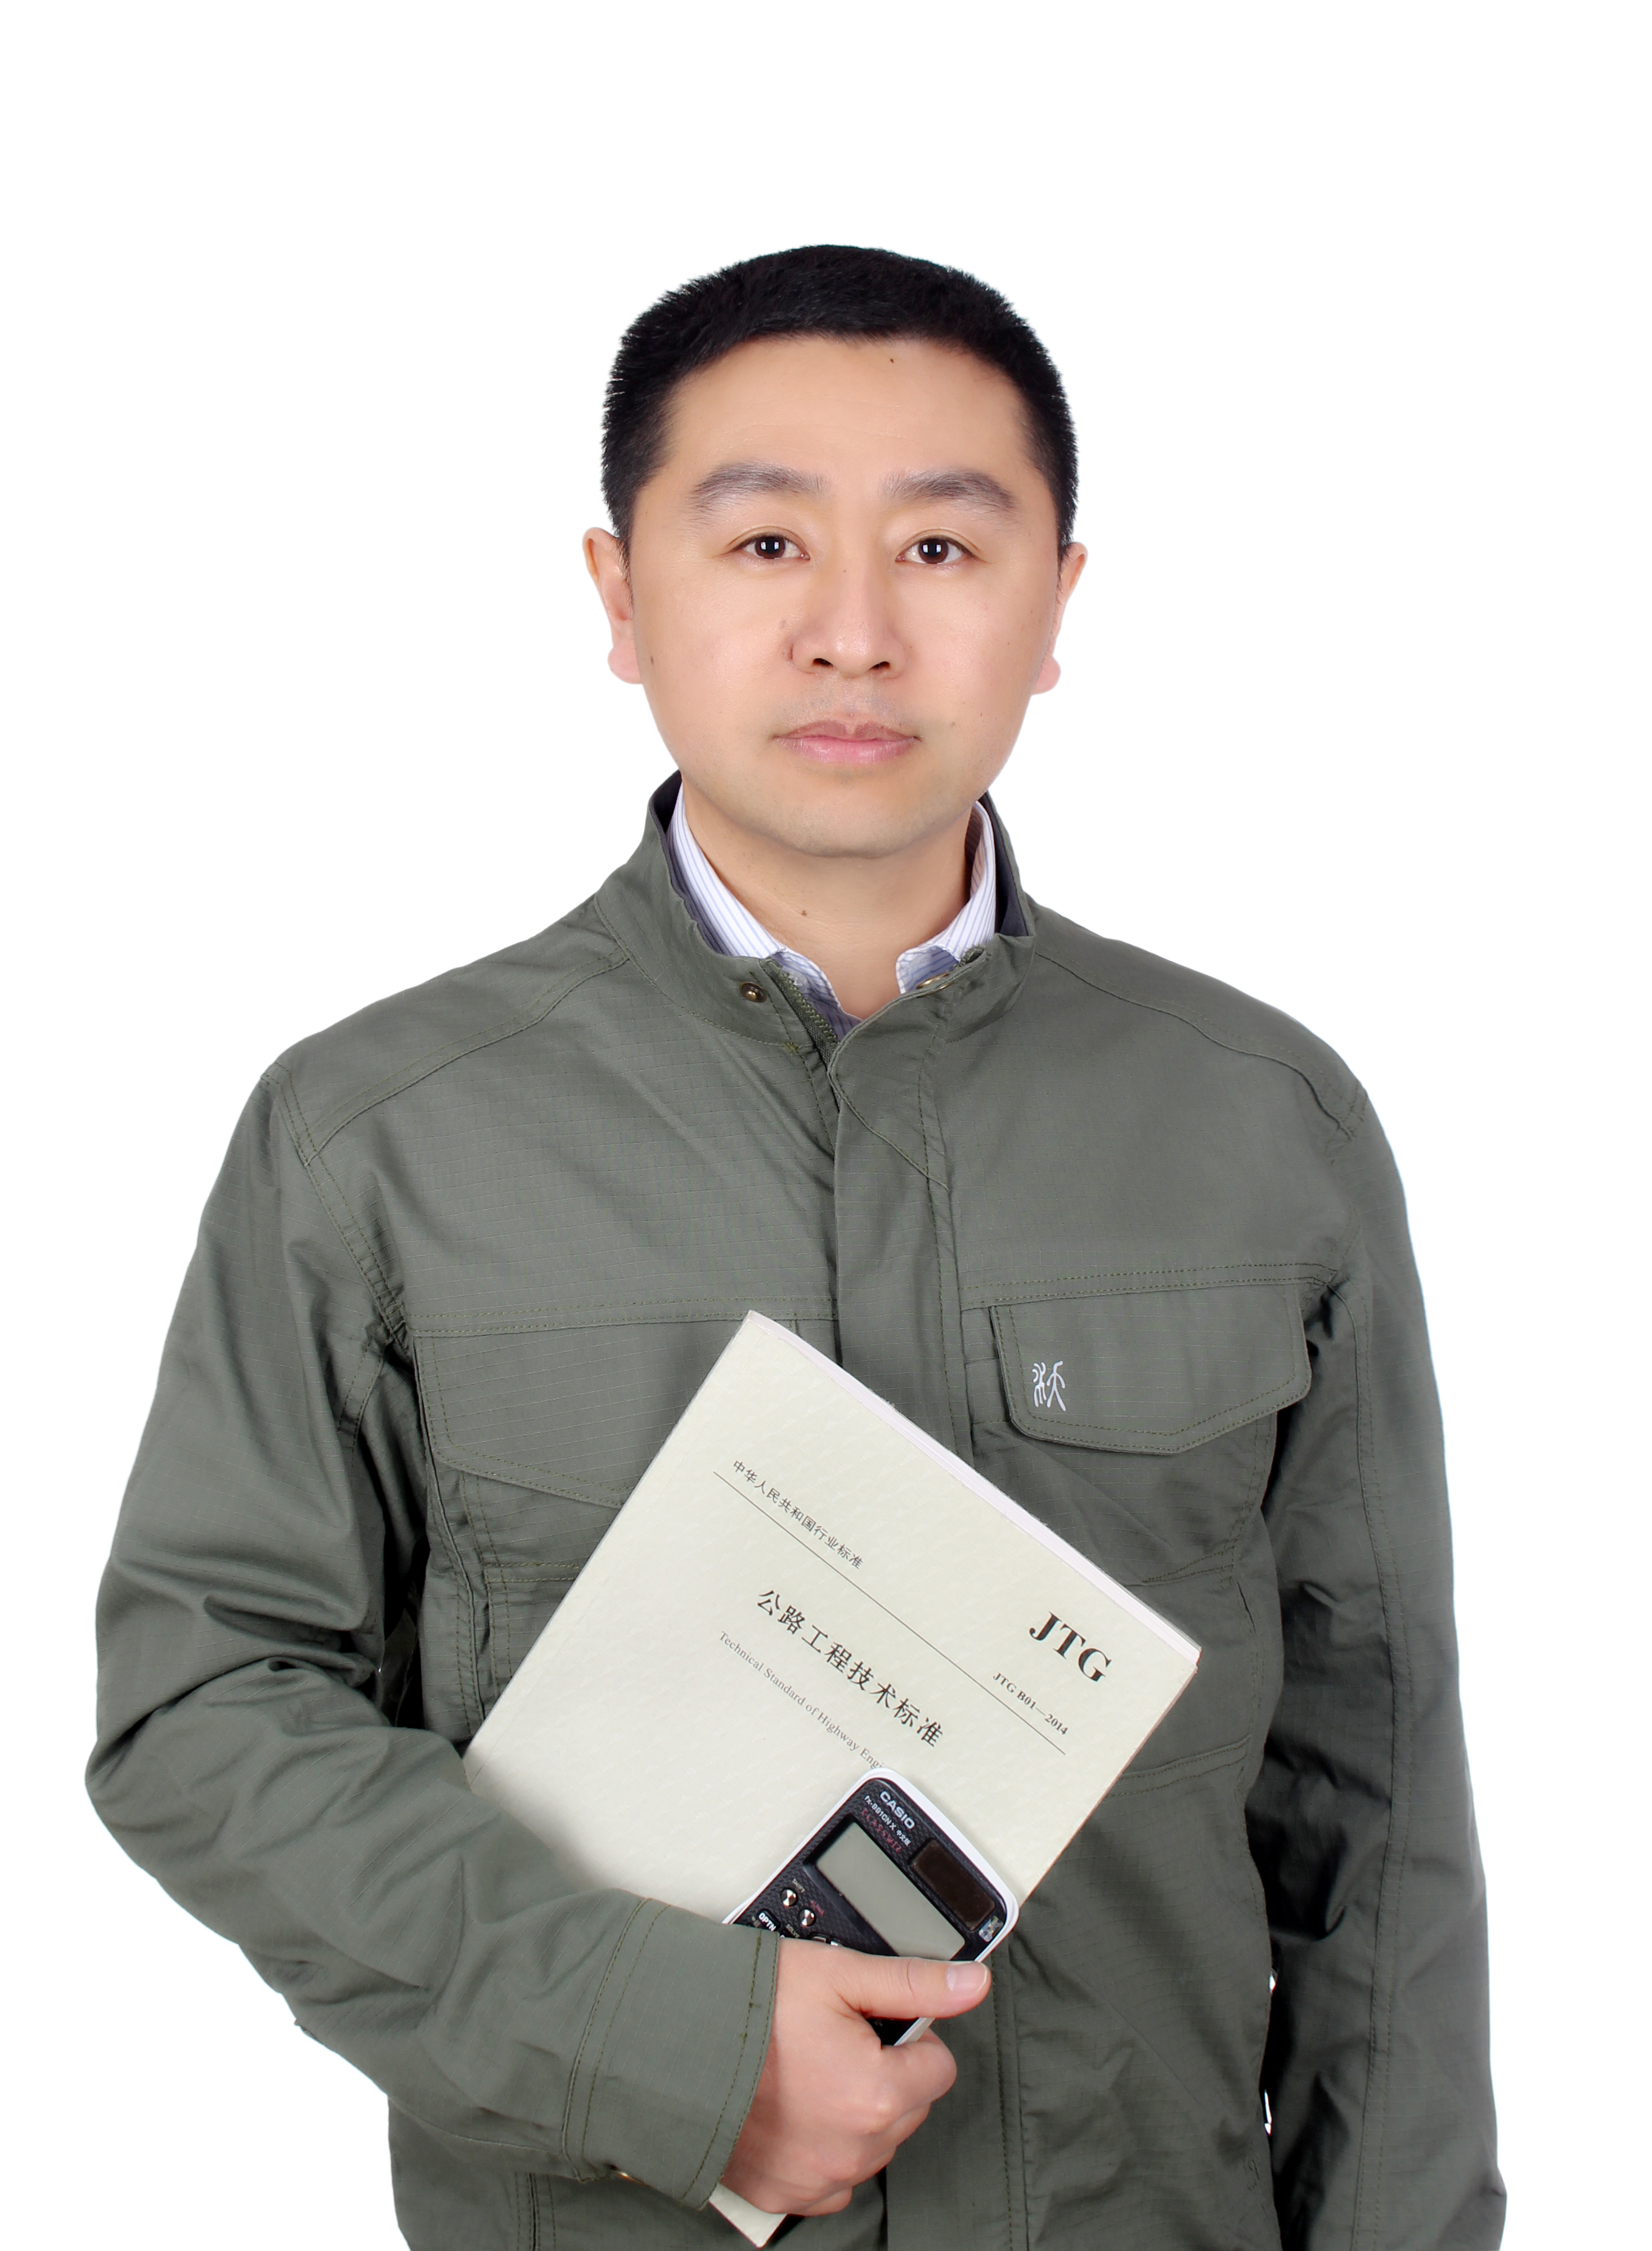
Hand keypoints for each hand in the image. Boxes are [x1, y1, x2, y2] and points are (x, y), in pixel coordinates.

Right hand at [719, 1944, 991, 2217]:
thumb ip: (914, 1983)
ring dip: (855, 2112)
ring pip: (871, 2143)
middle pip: (906, 2107)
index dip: (908, 2036)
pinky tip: (794, 2110)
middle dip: (883, 2073)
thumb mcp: (838, 1974)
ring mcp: (817, 2178)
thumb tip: (974, 1985)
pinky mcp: (784, 2194)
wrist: (670, 2044)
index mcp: (877, 2094)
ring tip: (806, 2070)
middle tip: (832, 2040)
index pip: (937, 2066)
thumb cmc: (748, 2008)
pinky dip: (822, 2149)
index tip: (869, 2022)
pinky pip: (830, 2178)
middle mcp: (854, 2148)